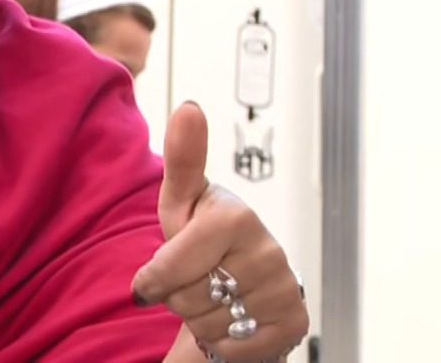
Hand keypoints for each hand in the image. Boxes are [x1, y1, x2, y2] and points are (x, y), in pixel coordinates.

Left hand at [133, 102, 308, 362]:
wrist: (242, 284)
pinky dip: (223, 341)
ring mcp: (285, 290)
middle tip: (194, 280)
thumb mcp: (181, 201)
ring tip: (214, 296)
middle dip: (177, 295)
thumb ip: (182, 158)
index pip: (174, 265)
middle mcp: (269, 252)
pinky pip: (234, 347)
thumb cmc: (202, 238)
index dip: (156, 278)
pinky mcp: (294, 325)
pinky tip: (232, 318)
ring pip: (209, 324)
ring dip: (200, 317)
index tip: (151, 279)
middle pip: (187, 297)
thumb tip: (189, 107)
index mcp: (236, 217)